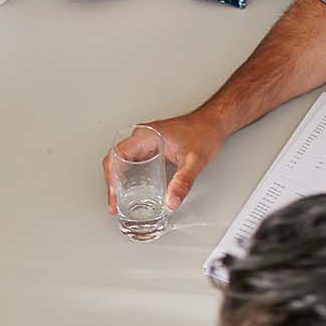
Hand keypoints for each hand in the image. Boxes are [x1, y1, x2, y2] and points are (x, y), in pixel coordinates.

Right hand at [103, 107, 227, 214]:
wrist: (213, 123)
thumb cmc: (204, 132)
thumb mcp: (194, 160)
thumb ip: (183, 182)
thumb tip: (171, 201)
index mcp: (147, 135)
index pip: (118, 154)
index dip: (112, 175)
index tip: (114, 192)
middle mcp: (142, 136)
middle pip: (115, 159)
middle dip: (112, 182)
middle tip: (114, 203)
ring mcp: (145, 141)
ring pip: (121, 161)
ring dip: (117, 180)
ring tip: (118, 200)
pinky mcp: (150, 147)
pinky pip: (131, 162)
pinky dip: (127, 176)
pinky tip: (130, 190)